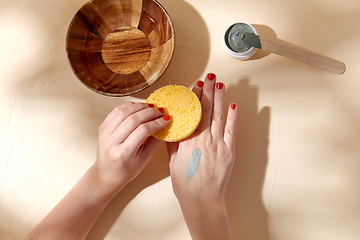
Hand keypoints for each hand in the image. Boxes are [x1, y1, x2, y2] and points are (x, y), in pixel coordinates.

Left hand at [95, 102, 169, 192]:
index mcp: (123, 153)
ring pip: (123, 112)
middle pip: (133, 119)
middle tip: (161, 110)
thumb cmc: (126, 170)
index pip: (142, 131)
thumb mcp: (144, 159)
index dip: (156, 123)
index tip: (166, 119)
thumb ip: (153, 141)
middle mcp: (111, 142)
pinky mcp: (102, 128)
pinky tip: (137, 107)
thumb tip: (162, 124)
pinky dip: (128, 106)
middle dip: (150, 112)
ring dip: (139, 106)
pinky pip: (115, 111)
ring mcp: (105, 134)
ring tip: (151, 107)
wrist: (107, 175)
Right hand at [167, 73, 237, 239]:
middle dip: (208, 91)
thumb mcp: (173, 162)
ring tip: (220, 85)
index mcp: (188, 141)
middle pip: (207, 110)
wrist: (202, 200)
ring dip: (220, 99)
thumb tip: (172, 126)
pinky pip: (232, 131)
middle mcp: (203, 139)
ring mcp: (218, 144)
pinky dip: (233, 117)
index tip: (196, 84)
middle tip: (210, 77)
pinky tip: (233, 105)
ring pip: (220, 116)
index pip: (192, 113)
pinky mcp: (229, 152)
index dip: (195, 96)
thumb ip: (173, 143)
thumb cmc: (186, 184)